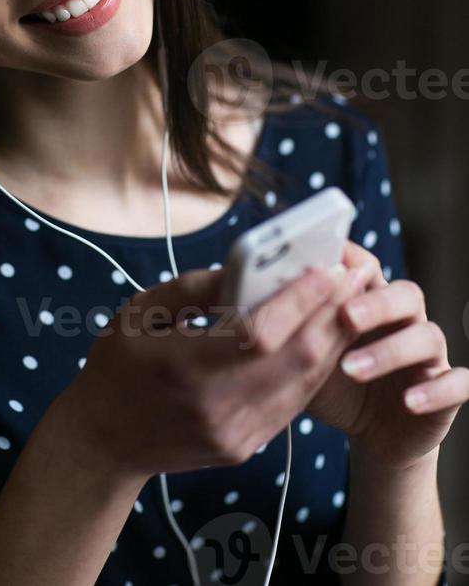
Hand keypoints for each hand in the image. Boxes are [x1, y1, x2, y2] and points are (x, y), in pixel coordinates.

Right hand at [59, 262, 369, 480]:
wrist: (103, 442)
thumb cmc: (116, 366)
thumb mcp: (139, 313)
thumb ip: (193, 288)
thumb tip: (245, 269)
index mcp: (183, 367)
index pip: (259, 334)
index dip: (300, 301)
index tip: (326, 269)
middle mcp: (214, 407)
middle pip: (295, 360)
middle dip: (333, 314)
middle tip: (355, 276)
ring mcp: (233, 433)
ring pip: (304, 384)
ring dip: (335, 340)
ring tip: (351, 301)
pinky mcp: (244, 447)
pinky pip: (293, 404)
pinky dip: (315, 368)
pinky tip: (326, 338)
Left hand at [305, 241, 468, 470]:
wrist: (371, 434)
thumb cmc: (334, 385)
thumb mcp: (305, 356)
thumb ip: (291, 329)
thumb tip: (247, 300)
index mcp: (370, 303)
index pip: (369, 267)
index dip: (353, 260)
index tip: (327, 260)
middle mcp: (404, 321)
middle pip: (405, 293)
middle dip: (376, 301)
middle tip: (344, 315)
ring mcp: (429, 355)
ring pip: (428, 336)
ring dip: (391, 350)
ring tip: (351, 369)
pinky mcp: (447, 391)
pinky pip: (457, 383)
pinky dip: (435, 390)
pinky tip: (408, 401)